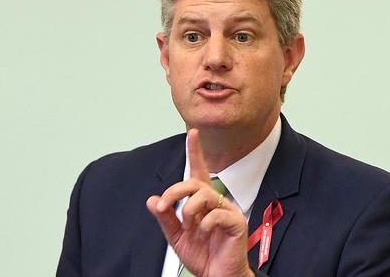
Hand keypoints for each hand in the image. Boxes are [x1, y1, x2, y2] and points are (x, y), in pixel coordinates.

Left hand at [146, 129, 253, 276]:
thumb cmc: (204, 256)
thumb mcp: (177, 237)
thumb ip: (166, 219)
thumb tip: (152, 201)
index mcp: (202, 202)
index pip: (198, 172)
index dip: (195, 152)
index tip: (192, 133)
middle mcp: (216, 202)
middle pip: (194, 183)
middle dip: (174, 192)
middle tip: (164, 207)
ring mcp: (227, 211)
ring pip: (204, 195)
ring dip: (189, 211)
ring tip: (190, 227)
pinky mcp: (236, 223)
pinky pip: (216, 215)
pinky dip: (204, 225)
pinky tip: (205, 234)